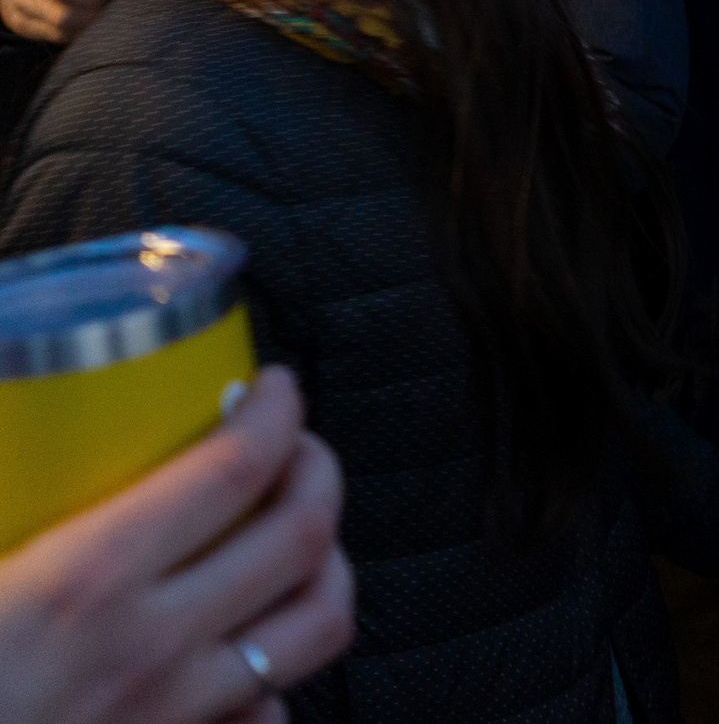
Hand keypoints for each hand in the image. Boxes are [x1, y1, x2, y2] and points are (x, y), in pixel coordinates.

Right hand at [0, 365, 353, 723]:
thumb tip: (6, 433)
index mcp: (84, 584)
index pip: (233, 469)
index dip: (276, 412)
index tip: (274, 387)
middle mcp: (149, 649)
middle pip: (302, 537)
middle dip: (318, 471)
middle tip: (295, 447)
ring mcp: (169, 718)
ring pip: (314, 627)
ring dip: (326, 567)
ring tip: (298, 536)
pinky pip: (264, 717)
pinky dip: (274, 676)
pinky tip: (243, 652)